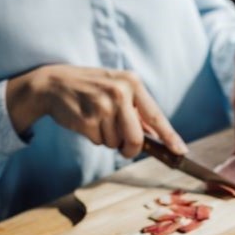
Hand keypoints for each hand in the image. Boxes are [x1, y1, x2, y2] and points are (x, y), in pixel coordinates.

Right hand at [6, 65, 186, 158]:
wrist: (53, 83)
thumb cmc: (93, 88)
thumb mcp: (118, 89)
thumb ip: (138, 111)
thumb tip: (158, 137)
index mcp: (132, 83)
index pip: (156, 115)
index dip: (170, 136)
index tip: (181, 151)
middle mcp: (119, 93)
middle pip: (136, 138)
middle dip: (131, 149)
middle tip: (126, 149)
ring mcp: (102, 106)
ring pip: (116, 142)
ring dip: (109, 139)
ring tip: (98, 120)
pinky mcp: (86, 119)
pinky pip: (99, 141)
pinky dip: (95, 137)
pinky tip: (87, 121)